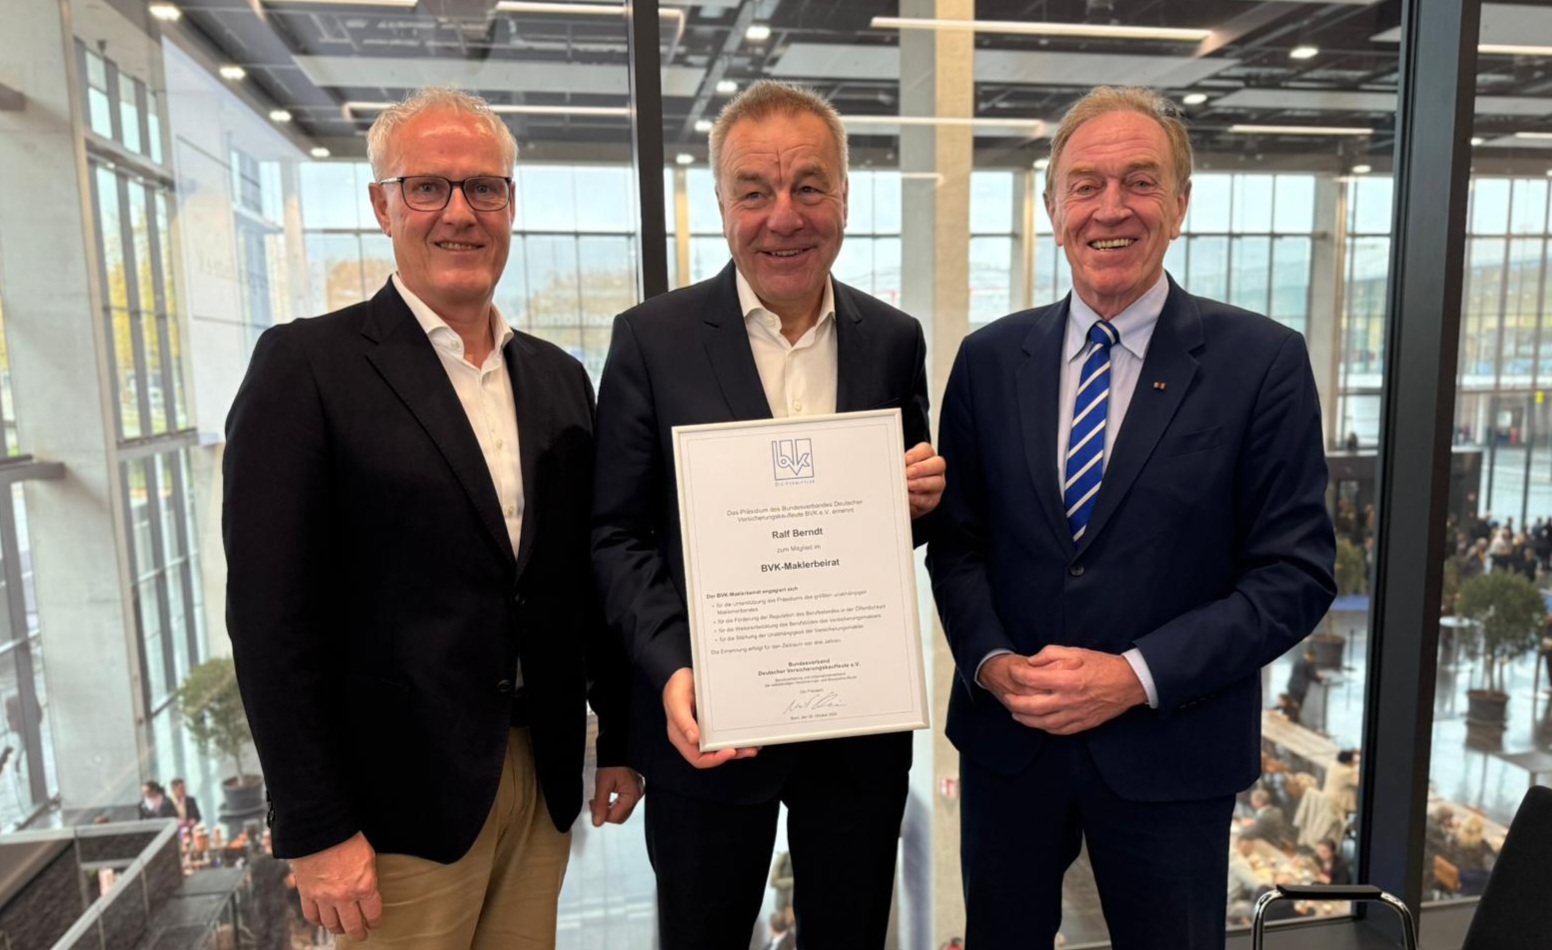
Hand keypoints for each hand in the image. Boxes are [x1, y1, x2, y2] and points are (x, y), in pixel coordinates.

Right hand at [290, 832, 381, 940]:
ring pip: (331, 924)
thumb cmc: (349, 839)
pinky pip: (312, 916)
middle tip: (361, 935)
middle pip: (353, 925)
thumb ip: (368, 879)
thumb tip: (367, 894)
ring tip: (342, 929)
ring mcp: (324, 897)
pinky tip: (323, 919)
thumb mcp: (369, 858)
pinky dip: (318, 920)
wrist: (321, 830)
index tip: (374, 924)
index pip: (373, 914)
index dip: (375, 922)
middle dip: (359, 933)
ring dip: (338, 929)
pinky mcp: (307, 893)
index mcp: (364, 886)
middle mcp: (345, 896)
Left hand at [590, 766, 642, 826]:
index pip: (615, 817)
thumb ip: (600, 805)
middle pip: (620, 817)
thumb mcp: (603, 784)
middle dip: (606, 813)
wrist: (617, 750)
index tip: (592, 805)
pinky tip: (607, 797)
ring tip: (599, 800)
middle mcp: (637, 796)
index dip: (602, 815)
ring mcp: (637, 793)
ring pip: (622, 811)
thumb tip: (597, 822)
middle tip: (595, 804)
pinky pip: (625, 803)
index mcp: (631, 796)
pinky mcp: (634, 789)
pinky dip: (615, 803)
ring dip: (610, 809)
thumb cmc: (612, 764)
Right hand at [663, 668, 759, 767]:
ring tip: (753, 745)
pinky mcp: (713, 723)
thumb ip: (682, 720)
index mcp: (682, 737)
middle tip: (749, 750)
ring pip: (722, 746)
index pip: (698, 758)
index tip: (730, 751)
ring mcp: (705, 730)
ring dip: (738, 748)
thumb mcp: (677, 700)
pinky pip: (725, 733)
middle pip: (714, 755)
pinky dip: (737, 736)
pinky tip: (747, 734)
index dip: (715, 759)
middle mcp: (694, 737)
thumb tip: (693, 739)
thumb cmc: (676, 687)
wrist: (683, 674)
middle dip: (732, 754)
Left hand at [904, 443, 945, 519]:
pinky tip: (908, 497)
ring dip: (920, 484)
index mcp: (926, 455)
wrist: (900, 496)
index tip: (904, 460)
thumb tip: (894, 463)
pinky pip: (928, 499)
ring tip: (907, 486)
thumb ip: (899, 463)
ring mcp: (937, 485)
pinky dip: (917, 499)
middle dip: (922, 468)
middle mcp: (935, 468)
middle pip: (938, 464)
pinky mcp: (932, 500)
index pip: (926, 450)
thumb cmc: (900, 476)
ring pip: (937, 482)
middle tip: (908, 473)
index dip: (915, 455)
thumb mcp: (898, 466)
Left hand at [984, 646, 1146, 734]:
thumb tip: (1031, 662)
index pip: (1033, 679)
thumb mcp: (1076, 651)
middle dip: (1015, 702)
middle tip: (1007, 696)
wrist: (1129, 683)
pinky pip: (1058, 730)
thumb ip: (1051, 654)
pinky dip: (1044, 727)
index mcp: (1068, 679)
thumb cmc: (1102, 665)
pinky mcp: (1083, 724)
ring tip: (1015, 712)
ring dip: (1025, 718)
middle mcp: (1070, 700)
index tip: (1013, 671)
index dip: (1018, 674)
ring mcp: (1076, 715)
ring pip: (1043, 722)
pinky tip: (1037, 721)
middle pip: (1033, 706)